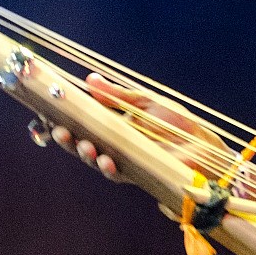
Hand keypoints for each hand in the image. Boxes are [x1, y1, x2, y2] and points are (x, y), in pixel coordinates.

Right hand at [51, 73, 226, 179]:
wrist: (203, 144)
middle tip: (63, 133)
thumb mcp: (145, 102)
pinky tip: (106, 161)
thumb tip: (90, 80)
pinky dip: (109, 168)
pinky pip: (118, 174)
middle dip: (70, 142)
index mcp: (114, 128)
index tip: (52, 115)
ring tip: (85, 147)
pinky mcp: (138, 175)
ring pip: (97, 162)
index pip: (83, 127)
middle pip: (84, 146)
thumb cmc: (175, 122)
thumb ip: (118, 95)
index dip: (66, 123)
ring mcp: (125, 162)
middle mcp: (115, 146)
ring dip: (87, 155)